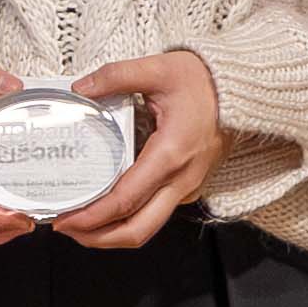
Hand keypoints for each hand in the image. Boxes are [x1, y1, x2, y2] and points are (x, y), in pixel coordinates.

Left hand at [59, 49, 226, 249]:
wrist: (241, 92)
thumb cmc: (206, 83)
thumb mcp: (158, 68)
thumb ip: (116, 76)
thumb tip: (82, 88)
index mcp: (171, 154)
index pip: (125, 200)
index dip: (91, 216)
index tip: (65, 218)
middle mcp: (181, 179)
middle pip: (136, 230)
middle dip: (97, 238)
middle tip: (67, 228)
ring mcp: (186, 187)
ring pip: (146, 227)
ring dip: (111, 233)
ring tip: (80, 222)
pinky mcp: (186, 187)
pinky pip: (154, 213)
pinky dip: (127, 218)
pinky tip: (105, 205)